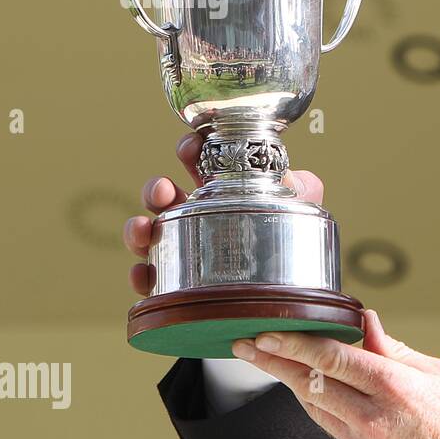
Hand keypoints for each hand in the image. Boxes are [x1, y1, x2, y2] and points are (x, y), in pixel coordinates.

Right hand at [121, 131, 324, 295]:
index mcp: (222, 193)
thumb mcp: (299, 212)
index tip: (191, 145)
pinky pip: (152, 280)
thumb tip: (292, 178)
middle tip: (162, 190)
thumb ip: (302, 188)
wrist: (286, 293)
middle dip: (156, 189)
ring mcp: (182, 250)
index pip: (198, 164)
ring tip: (143, 229)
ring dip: (137, 228)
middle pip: (164, 197)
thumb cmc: (289, 244)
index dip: (190, 150)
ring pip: (148, 235)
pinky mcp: (176, 285)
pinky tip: (145, 272)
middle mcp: (195, 218)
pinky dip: (142, 275)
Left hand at [231, 311, 439, 438]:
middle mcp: (374, 418)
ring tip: (270, 360)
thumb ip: (394, 350)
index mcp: (396, 388)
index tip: (267, 332)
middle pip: (310, 384)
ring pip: (314, 407)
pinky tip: (310, 389)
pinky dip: (319, 404)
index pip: (333, 359)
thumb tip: (365, 323)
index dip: (294, 343)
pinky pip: (331, 427)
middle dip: (273, 361)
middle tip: (245, 344)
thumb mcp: (438, 373)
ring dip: (291, 382)